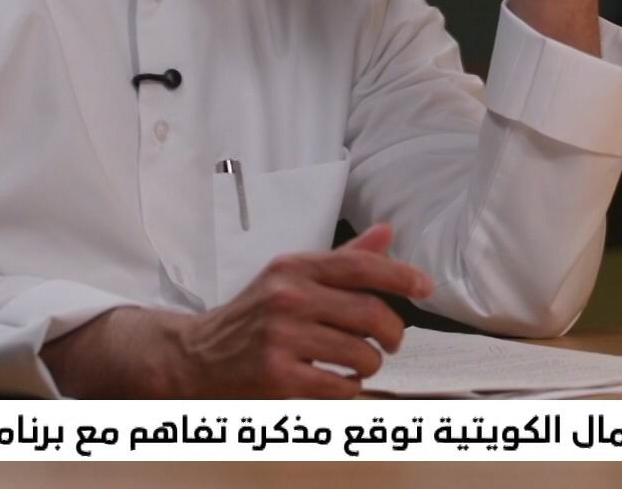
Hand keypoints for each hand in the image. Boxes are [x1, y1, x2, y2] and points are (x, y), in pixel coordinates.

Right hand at [166, 223, 434, 397]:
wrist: (196, 356)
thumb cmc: (253, 316)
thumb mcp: (290, 278)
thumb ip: (342, 260)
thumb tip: (387, 234)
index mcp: (294, 268)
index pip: (361, 265)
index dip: (402, 276)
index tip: (424, 287)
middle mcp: (288, 298)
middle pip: (371, 313)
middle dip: (393, 331)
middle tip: (392, 340)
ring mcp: (282, 339)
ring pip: (361, 354)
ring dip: (371, 363)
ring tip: (359, 362)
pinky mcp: (279, 377)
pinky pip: (341, 386)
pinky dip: (350, 387)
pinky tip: (338, 381)